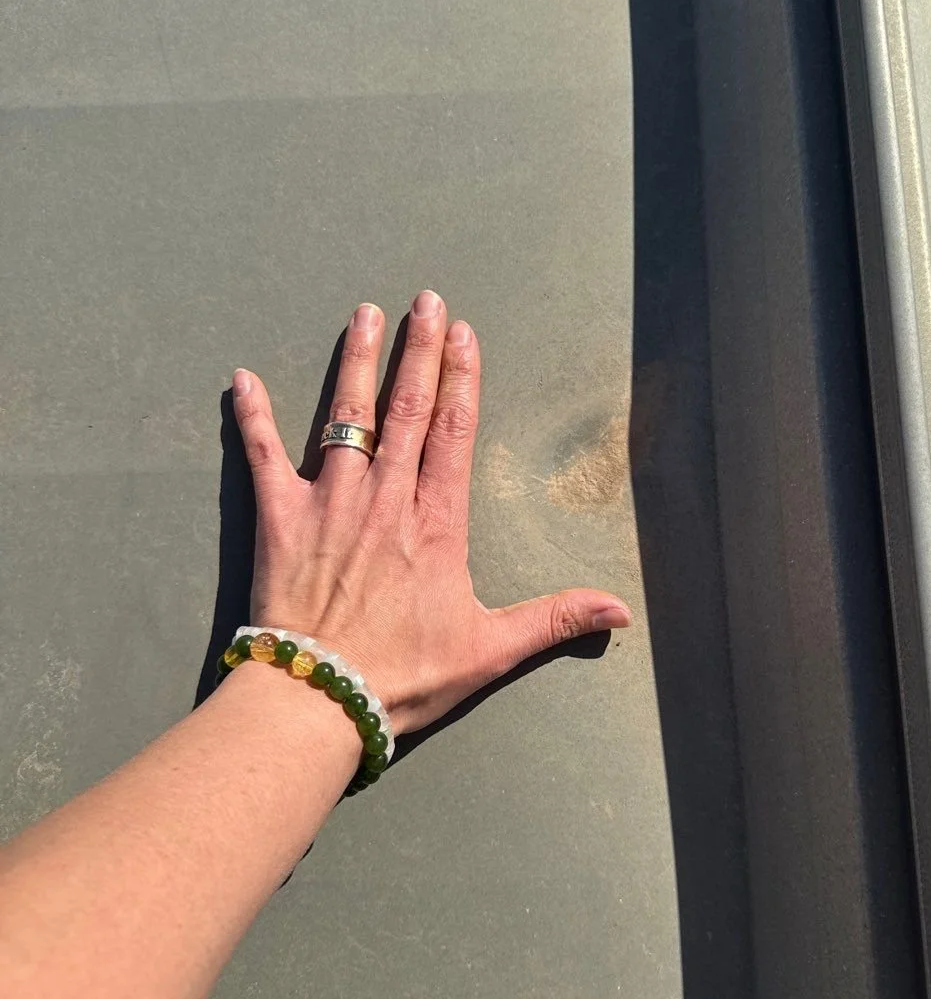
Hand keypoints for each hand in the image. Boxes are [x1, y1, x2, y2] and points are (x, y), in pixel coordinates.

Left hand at [231, 291, 630, 734]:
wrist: (320, 698)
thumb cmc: (404, 675)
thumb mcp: (489, 650)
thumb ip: (554, 619)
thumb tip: (620, 611)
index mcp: (436, 523)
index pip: (453, 432)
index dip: (461, 378)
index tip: (463, 333)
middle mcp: (385, 498)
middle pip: (405, 409)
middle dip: (418, 350)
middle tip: (425, 300)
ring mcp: (329, 503)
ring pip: (345, 417)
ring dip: (357, 363)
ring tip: (365, 315)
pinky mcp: (279, 519)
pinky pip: (261, 456)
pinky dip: (253, 416)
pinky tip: (243, 378)